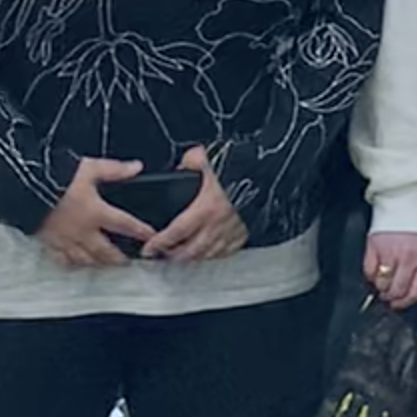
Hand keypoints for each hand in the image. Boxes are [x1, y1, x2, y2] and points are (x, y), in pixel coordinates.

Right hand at [36, 156, 157, 268]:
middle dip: (119, 258)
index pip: (125, 225)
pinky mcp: (48, 242)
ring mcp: (65, 240)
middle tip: (129, 262)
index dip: (141, 232)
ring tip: (106, 264)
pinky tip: (77, 263)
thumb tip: (136, 167)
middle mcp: (83, 231)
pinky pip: (63, 260)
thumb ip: (114, 170)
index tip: (152, 238)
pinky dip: (72, 263)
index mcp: (96, 212)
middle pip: (106, 251)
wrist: (24, 187)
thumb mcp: (89, 168)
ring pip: (86, 260)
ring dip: (99, 263)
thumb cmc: (56, 177)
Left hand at [141, 146, 246, 263]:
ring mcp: (231, 232)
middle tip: (162, 255)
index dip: (159, 244)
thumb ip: (192, 161)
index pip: (175, 233)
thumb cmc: (238, 168)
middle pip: (189, 251)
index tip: (149, 249)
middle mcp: (217, 225)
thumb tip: (185, 162)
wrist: (266, 174)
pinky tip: (206, 253)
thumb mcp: (207, 158)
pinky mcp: (243, 234)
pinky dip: (214, 255)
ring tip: (180, 256)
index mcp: (204, 208)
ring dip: (192, 258)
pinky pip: (226, 252)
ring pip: (206, 255)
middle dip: (173, 256)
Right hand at [363, 229, 416, 311]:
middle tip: (389, 297)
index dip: (406, 302)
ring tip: (381, 285)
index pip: (416, 291)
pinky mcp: (374, 245)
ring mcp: (389, 252)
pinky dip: (370, 275)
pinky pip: (368, 270)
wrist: (409, 198)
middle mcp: (407, 258)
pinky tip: (374, 273)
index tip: (401, 304)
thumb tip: (414, 285)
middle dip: (392, 298)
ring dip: (381, 288)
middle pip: (397, 290)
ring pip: (382, 283)